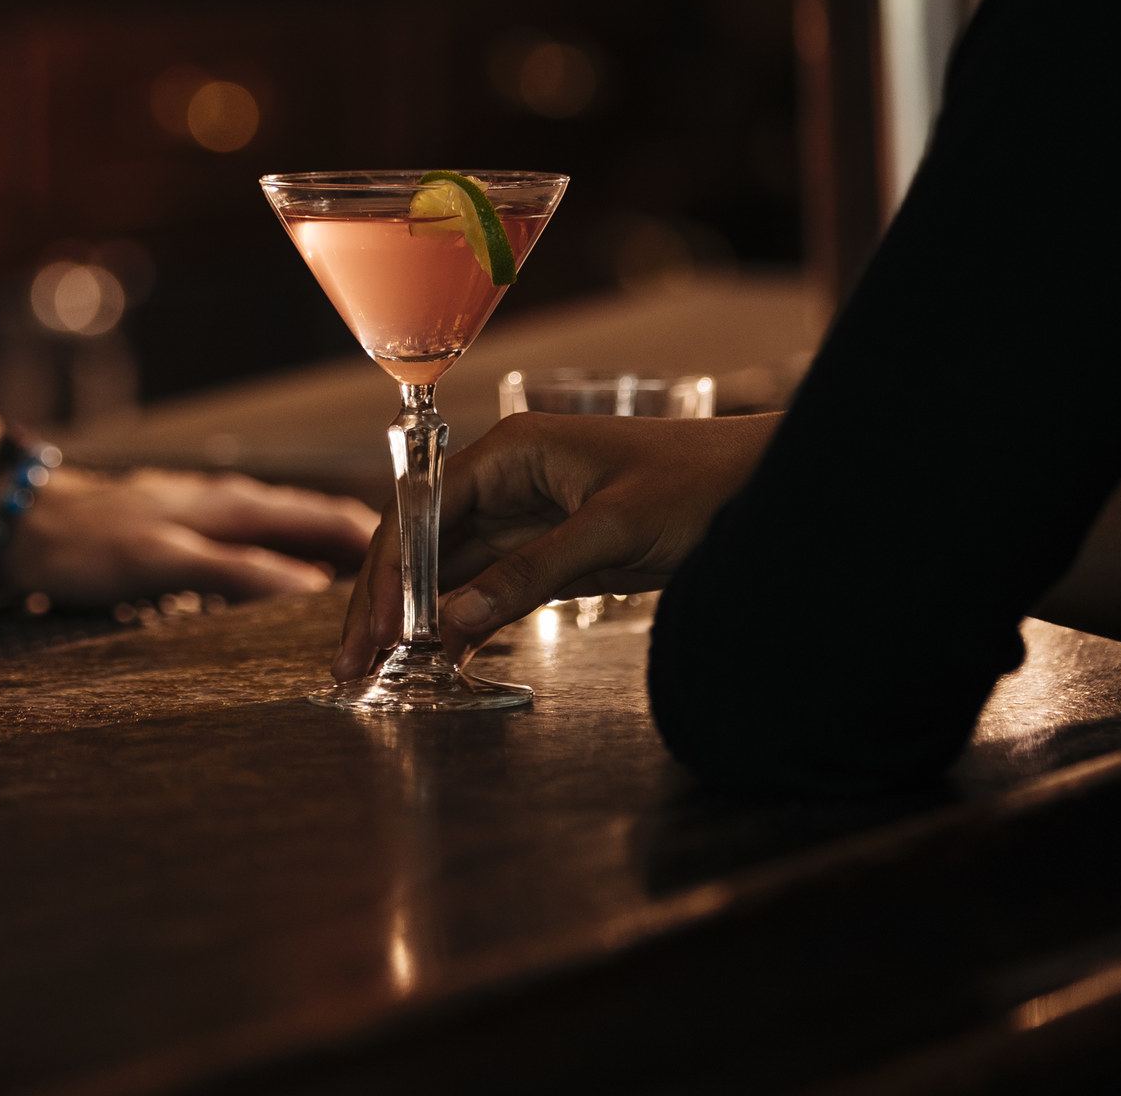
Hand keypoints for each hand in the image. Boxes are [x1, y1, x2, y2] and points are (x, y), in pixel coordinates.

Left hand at [0, 466, 381, 605]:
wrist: (22, 522)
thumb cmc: (87, 541)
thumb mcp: (163, 560)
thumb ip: (235, 571)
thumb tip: (307, 586)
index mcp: (235, 505)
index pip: (327, 517)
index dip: (374, 540)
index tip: (416, 568)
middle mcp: (231, 503)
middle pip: (316, 524)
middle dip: (361, 552)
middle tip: (402, 593)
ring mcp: (210, 515)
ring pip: (288, 534)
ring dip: (324, 559)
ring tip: (358, 595)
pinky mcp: (189, 531)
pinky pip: (257, 546)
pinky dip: (285, 563)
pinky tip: (284, 589)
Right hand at [333, 412, 779, 680]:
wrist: (764, 485)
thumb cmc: (699, 484)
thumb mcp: (612, 529)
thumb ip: (530, 572)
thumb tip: (451, 621)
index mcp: (514, 449)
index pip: (424, 508)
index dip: (391, 571)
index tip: (374, 628)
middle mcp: (511, 478)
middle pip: (425, 539)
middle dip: (387, 599)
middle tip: (355, 663)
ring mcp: (531, 515)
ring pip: (452, 566)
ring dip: (418, 614)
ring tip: (383, 671)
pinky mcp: (556, 549)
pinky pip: (491, 583)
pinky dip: (464, 618)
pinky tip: (441, 656)